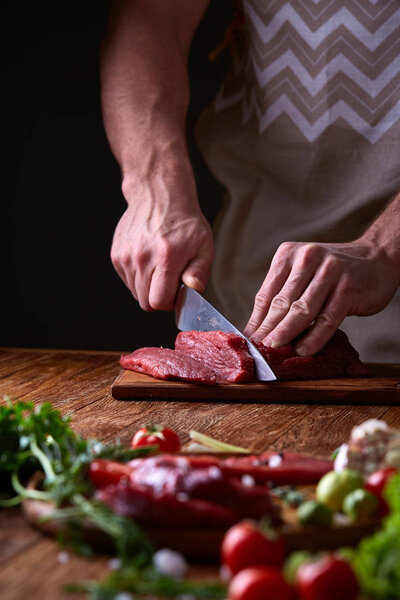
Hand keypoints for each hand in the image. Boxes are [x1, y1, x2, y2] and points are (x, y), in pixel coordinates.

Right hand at [111, 169, 213, 310]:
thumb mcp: (204, 245)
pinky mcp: (116, 254)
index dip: (169, 303)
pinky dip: (138, 276)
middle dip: (159, 297)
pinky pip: (127, 279)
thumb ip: (199, 271)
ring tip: (160, 266)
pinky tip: (149, 259)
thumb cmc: (185, 222)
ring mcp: (126, 255)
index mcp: (166, 257)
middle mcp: (142, 257)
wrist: (160, 195)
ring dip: (148, 286)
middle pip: (144, 301)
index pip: (158, 301)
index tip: (177, 293)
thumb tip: (194, 290)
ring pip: (135, 291)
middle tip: (170, 280)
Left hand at [243, 239, 399, 354]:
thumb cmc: (335, 270)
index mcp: (289, 254)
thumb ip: (284, 294)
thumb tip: (259, 327)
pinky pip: (327, 319)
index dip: (257, 320)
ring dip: (286, 333)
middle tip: (259, 349)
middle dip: (268, 329)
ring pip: (302, 310)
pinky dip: (314, 337)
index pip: (267, 293)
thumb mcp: (304, 272)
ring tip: (275, 350)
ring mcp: (329, 272)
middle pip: (282, 302)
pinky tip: (304, 349)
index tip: (249, 339)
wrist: (377, 258)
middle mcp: (308, 258)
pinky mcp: (348, 288)